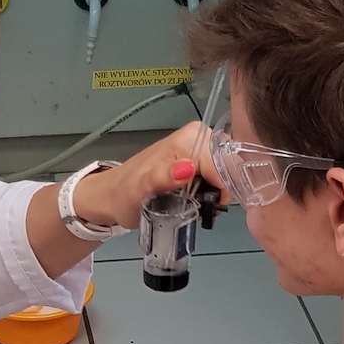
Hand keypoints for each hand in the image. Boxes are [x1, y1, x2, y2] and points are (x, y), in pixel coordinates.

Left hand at [70, 123, 225, 231]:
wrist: (112, 197)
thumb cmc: (124, 195)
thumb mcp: (139, 191)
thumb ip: (161, 179)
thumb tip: (186, 169)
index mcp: (192, 137)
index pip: (226, 164)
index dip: (222, 190)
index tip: (209, 206)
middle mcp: (199, 137)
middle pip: (231, 167)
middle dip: (220, 191)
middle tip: (200, 207)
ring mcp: (200, 148)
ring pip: (228, 174)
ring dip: (216, 194)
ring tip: (197, 205)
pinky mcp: (199, 159)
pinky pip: (220, 177)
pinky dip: (212, 192)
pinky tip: (198, 200)